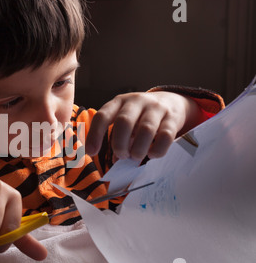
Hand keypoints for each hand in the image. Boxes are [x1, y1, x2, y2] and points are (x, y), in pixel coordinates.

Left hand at [85, 91, 201, 160]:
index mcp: (118, 102)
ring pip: (146, 129)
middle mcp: (136, 101)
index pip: (103, 116)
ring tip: (136, 157)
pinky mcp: (172, 118)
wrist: (170, 102)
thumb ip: (117, 137)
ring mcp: (156, 108)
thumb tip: (116, 160)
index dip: (95, 135)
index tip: (91, 153)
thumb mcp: (124, 121)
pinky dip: (157, 150)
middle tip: (122, 156)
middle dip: (120, 144)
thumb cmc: (139, 117)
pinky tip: (152, 155)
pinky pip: (165, 136)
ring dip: (138, 149)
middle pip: (124, 122)